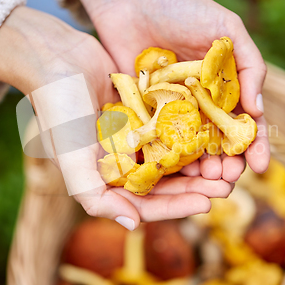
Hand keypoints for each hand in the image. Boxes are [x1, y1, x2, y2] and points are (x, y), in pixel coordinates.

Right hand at [0, 6, 232, 228]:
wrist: (58, 59)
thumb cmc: (59, 109)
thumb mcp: (70, 158)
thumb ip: (94, 196)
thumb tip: (133, 225)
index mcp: (104, 178)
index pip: (145, 203)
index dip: (175, 206)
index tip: (205, 203)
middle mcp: (120, 161)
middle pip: (165, 182)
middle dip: (195, 187)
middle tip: (225, 186)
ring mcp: (133, 137)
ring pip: (172, 157)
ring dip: (197, 163)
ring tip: (224, 164)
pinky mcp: (142, 113)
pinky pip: (171, 129)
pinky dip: (189, 135)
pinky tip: (211, 136)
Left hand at [75, 0, 269, 180]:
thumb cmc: (180, 6)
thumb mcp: (224, 27)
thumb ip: (248, 63)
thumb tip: (258, 109)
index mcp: (223, 85)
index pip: (243, 121)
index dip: (254, 145)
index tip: (258, 166)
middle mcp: (199, 102)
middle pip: (217, 141)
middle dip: (226, 163)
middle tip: (226, 180)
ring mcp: (170, 109)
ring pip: (188, 146)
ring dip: (198, 167)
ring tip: (204, 182)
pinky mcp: (142, 110)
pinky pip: (156, 138)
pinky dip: (165, 156)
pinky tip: (173, 171)